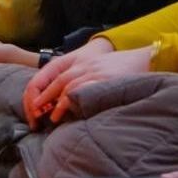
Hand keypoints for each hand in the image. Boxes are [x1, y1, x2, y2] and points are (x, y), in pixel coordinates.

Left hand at [24, 37, 149, 125]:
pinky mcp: (105, 79)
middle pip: (56, 80)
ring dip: (57, 102)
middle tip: (35, 114)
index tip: (32, 105)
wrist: (144, 59)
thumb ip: (78, 80)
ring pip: (68, 84)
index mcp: (77, 60)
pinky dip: (74, 100)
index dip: (39, 89)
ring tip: (51, 118)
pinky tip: (69, 111)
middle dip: (43, 97)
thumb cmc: (118, 67)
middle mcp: (83, 64)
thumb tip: (62, 101)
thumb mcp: (94, 68)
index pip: (50, 72)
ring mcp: (94, 71)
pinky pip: (85, 89)